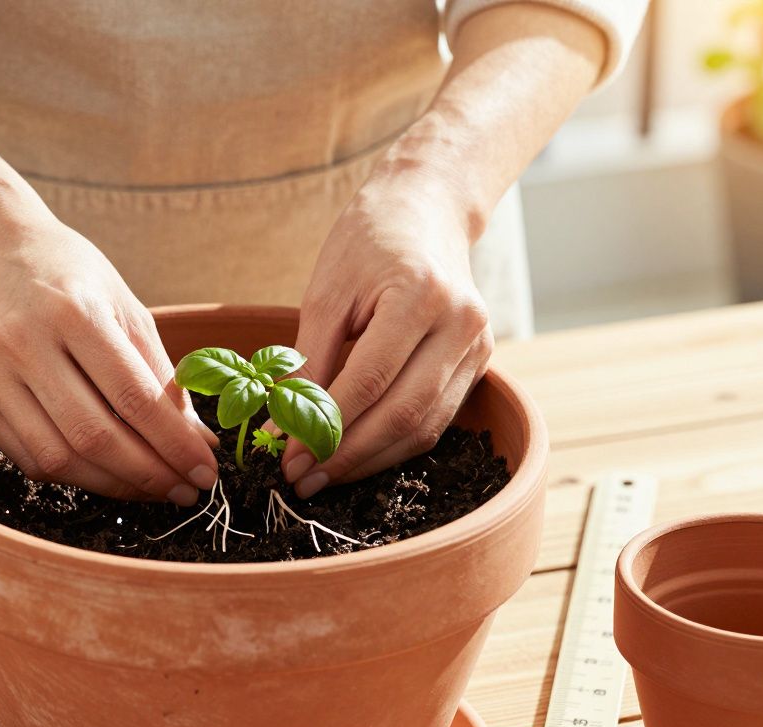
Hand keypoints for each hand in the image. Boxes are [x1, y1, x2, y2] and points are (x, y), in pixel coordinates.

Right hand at [0, 210, 217, 504]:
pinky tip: (109, 475)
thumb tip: (198, 442)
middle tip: (187, 491)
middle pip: (94, 435)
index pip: (133, 398)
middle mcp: (25, 345)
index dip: (175, 444)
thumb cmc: (69, 274)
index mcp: (73, 313)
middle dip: (150, 474)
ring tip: (153, 488)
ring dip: (114, 485)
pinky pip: (29, 459)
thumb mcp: (125, 306)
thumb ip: (161, 375)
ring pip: (58, 458)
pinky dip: (75, 478)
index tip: (207, 471)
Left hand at [279, 176, 492, 496]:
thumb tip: (283, 427)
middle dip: (347, 456)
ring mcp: (478, 346)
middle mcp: (461, 324)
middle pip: (403, 413)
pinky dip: (394, 444)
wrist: (427, 209)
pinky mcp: (479, 362)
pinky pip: (436, 419)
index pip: (369, 381)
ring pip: (424, 426)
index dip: (327, 428)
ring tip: (324, 477)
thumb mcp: (326, 292)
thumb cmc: (368, 241)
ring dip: (371, 460)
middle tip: (302, 481)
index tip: (289, 458)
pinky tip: (357, 456)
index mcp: (421, 296)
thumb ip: (308, 361)